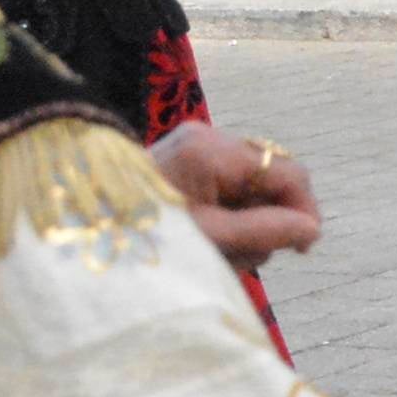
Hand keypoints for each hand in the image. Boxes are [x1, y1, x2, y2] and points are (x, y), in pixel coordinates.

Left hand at [148, 121, 321, 267]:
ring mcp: (197, 149)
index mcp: (211, 150)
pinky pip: (231, 189)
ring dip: (248, 224)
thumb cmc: (143, 238)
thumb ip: (263, 231)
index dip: (303, 209)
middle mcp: (208, 139)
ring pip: (254, 187)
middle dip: (269, 220)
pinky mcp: (189, 164)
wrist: (83, 236)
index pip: (285, 172)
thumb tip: (313, 229)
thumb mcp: (209, 239)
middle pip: (272, 179)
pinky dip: (230, 218)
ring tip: (219, 252)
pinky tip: (211, 240)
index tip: (303, 248)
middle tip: (247, 257)